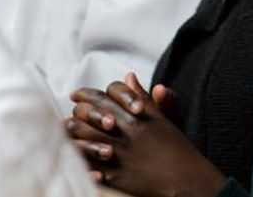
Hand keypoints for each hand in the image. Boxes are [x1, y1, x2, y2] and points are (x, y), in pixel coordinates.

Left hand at [67, 73, 226, 196]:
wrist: (185, 177)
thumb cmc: (174, 146)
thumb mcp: (160, 117)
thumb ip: (141, 96)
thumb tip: (128, 75)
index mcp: (134, 114)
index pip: (104, 94)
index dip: (87, 93)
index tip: (76, 95)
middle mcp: (123, 130)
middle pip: (89, 114)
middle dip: (77, 113)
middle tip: (70, 113)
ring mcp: (118, 152)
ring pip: (84, 139)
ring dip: (73, 136)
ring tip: (68, 136)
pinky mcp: (115, 175)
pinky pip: (90, 167)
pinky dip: (83, 165)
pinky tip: (79, 163)